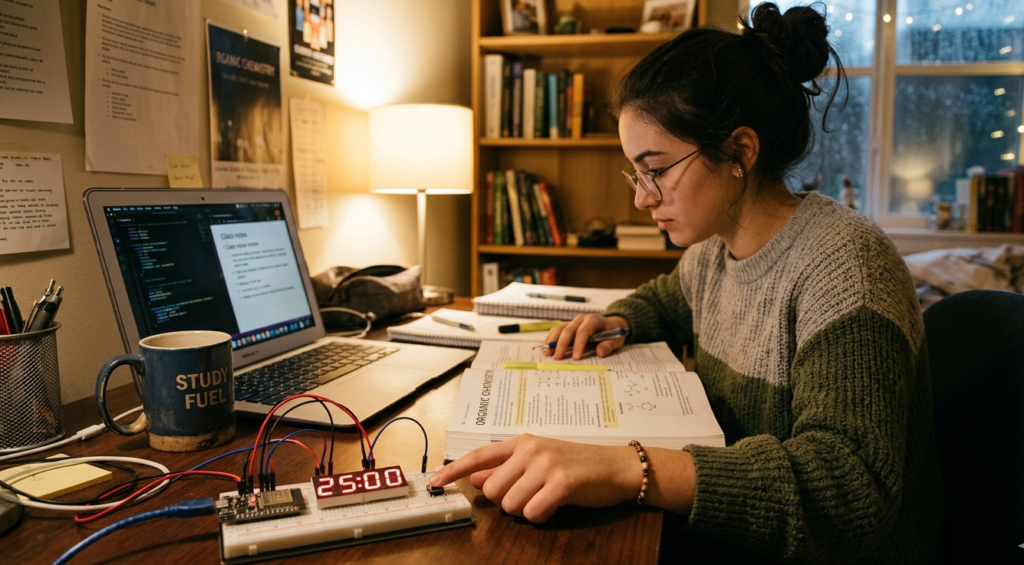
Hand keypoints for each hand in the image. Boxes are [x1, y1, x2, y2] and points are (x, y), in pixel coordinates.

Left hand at [427, 434, 640, 522]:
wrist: (615, 467)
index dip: (454, 470)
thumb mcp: (538, 461)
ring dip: (526, 510)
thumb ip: (507, 468)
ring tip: (546, 498)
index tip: (435, 481)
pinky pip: (533, 512)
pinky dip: (542, 516)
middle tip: (531, 495)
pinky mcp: (562, 483)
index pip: (479, 455)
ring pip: (511, 504)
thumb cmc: (576, 465)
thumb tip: (477, 476)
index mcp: (522, 442)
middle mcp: (530, 450)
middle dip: (508, 501)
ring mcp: (546, 465)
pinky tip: (555, 505)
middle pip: (493, 490)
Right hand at [541, 314, 629, 359]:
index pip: (583, 331)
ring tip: (546, 353)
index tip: (576, 358)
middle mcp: (581, 318)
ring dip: (552, 341)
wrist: (611, 325)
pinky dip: (550, 338)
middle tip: (557, 358)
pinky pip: (557, 330)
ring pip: (560, 328)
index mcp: (594, 320)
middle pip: (568, 330)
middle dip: (562, 344)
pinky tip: (545, 347)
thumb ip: (609, 346)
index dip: (578, 344)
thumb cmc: (614, 333)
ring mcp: (574, 321)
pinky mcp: (569, 325)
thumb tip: (600, 352)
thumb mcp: (616, 340)